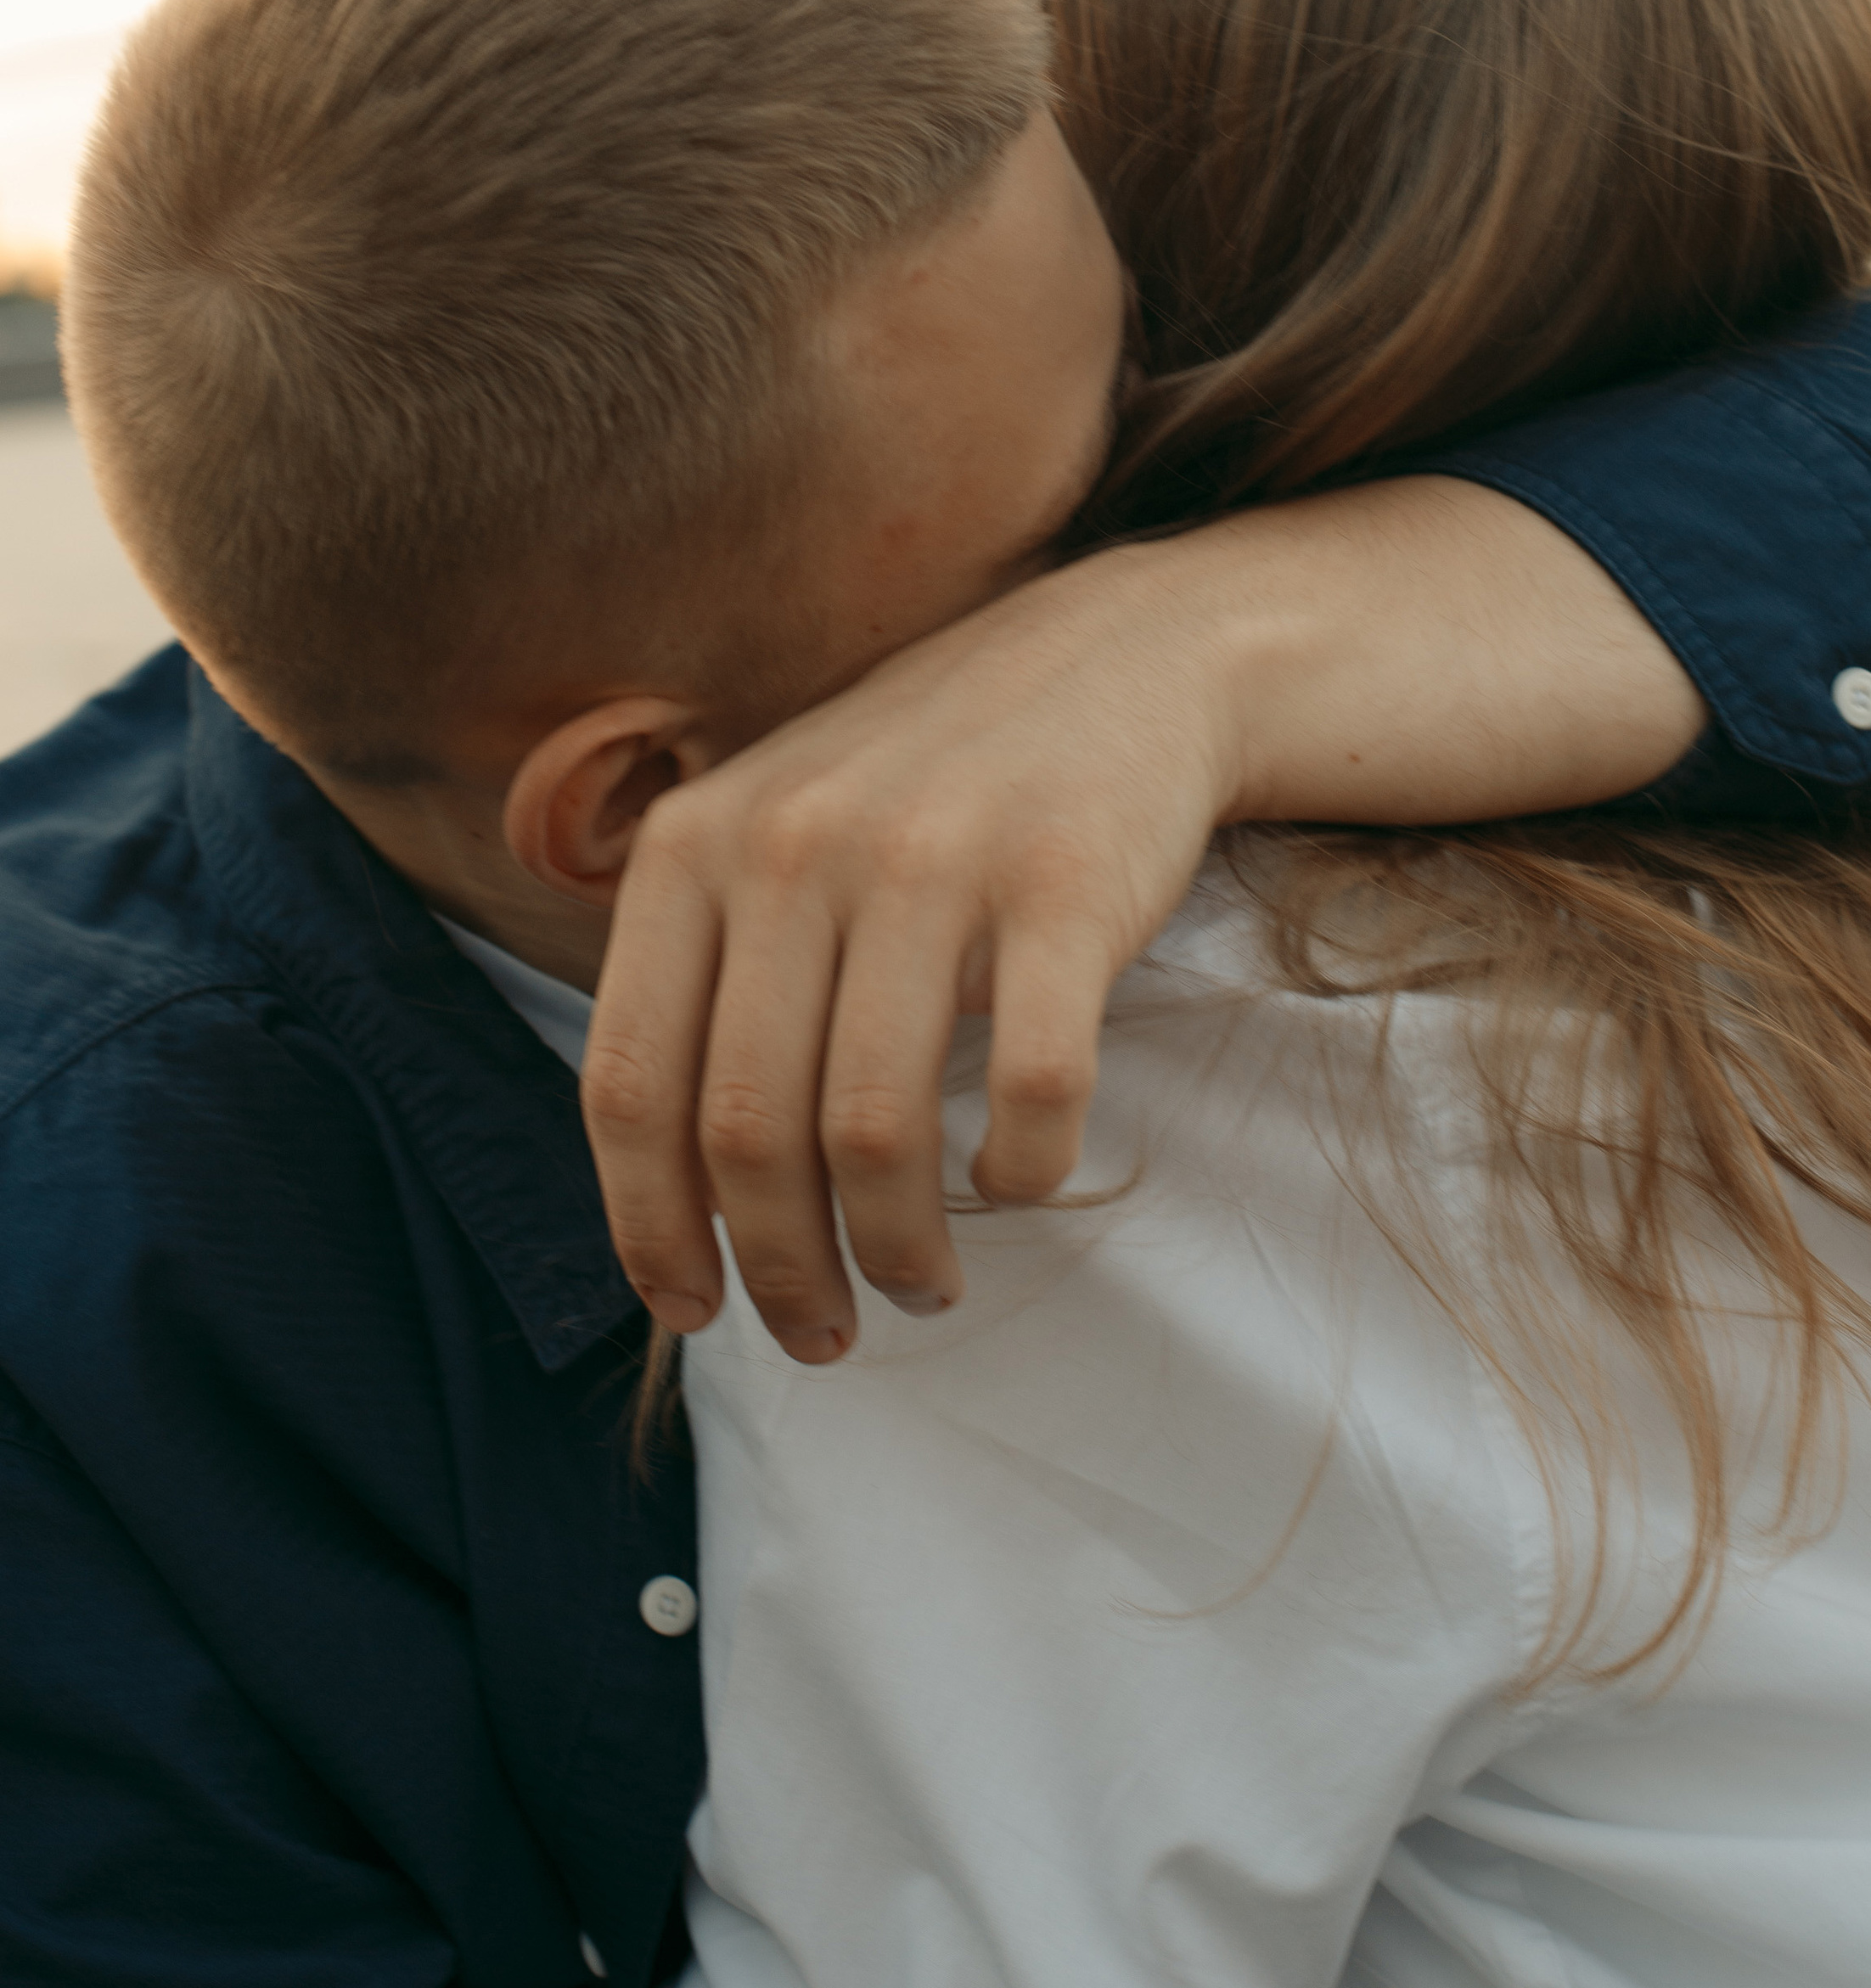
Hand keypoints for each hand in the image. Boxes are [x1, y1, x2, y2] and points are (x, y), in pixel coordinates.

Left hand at [580, 477, 1702, 1361]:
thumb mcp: (773, 828)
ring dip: (898, 1248)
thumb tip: (665, 1195)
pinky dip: (1021, 1174)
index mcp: (697, 841)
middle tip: (826, 1331)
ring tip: (924, 1281)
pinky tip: (1018, 1181)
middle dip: (783, 1268)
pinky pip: (1032, 1093)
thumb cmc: (929, 785)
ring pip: (878, 1133)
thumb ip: (702, 970)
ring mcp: (934, 861)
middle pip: (749, 1132)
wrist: (1125, 656)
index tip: (691, 1312)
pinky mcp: (1067, 887)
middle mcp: (796, 844)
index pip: (627, 1080)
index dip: (646, 1226)